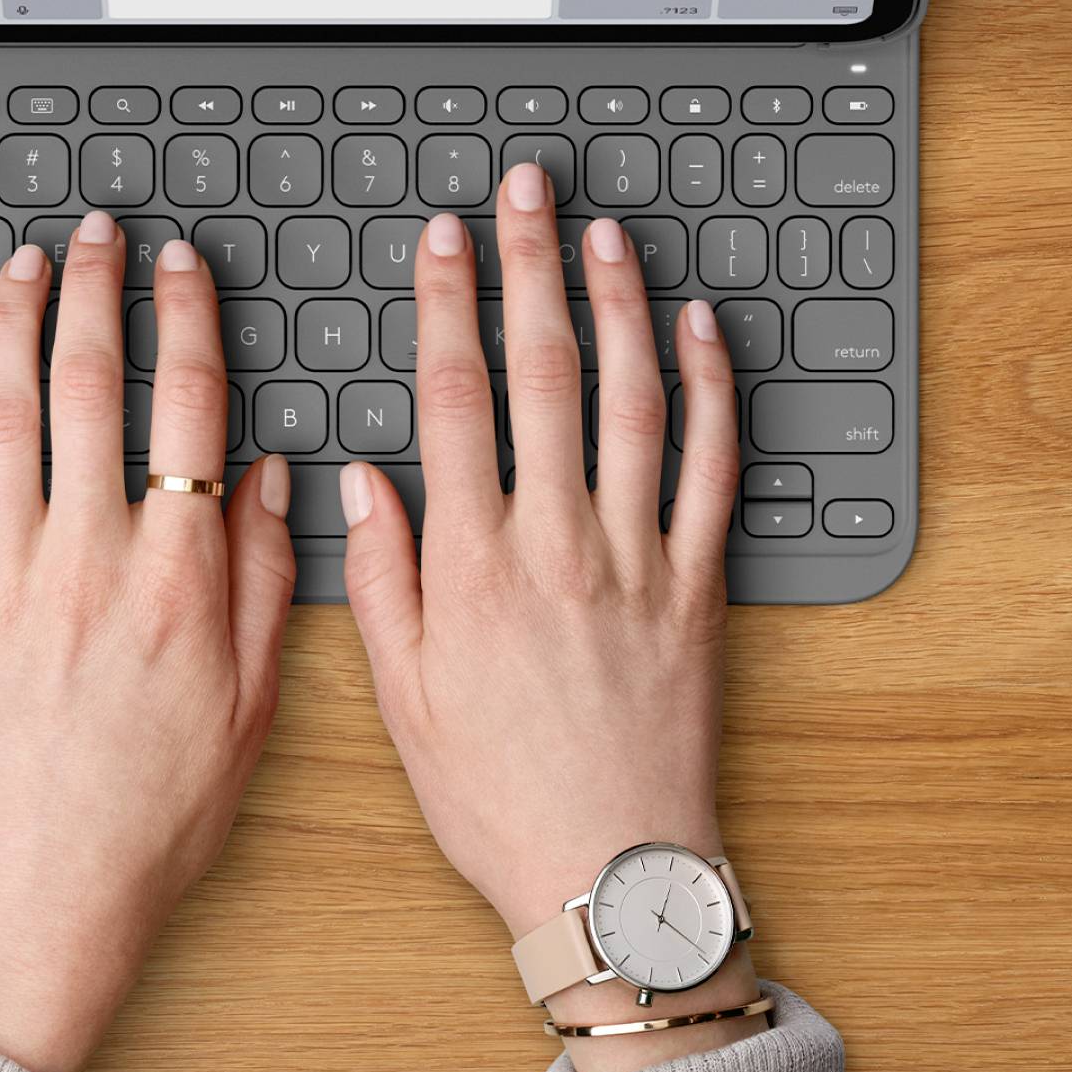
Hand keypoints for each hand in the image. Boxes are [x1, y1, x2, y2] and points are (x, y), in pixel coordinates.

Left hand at [0, 213, 294, 1071]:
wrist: (47, 894)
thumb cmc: (158, 811)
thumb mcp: (253, 702)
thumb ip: (263, 578)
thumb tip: (265, 475)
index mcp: (176, 574)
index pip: (188, 408)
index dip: (186, 320)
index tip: (181, 267)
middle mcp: (88, 555)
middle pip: (90, 384)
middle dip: (97, 290)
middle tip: (99, 232)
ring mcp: (2, 573)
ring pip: (6, 412)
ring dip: (17, 321)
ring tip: (27, 262)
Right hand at [340, 162, 757, 1071]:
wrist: (611, 879)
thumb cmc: (496, 795)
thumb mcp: (402, 696)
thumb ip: (382, 575)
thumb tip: (357, 477)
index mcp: (474, 563)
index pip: (455, 398)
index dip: (448, 303)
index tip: (446, 240)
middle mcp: (559, 542)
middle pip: (545, 373)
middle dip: (532, 268)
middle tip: (527, 192)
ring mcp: (639, 558)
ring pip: (634, 402)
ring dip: (620, 305)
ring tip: (604, 234)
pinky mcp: (701, 588)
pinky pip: (713, 471)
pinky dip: (711, 393)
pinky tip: (699, 331)